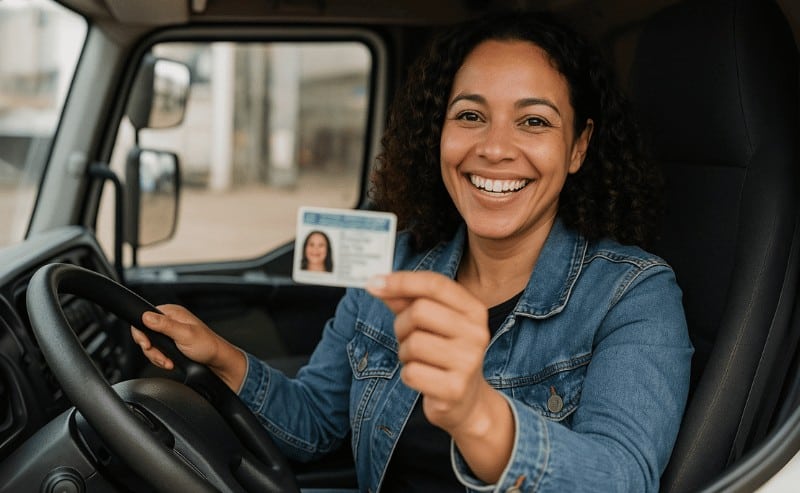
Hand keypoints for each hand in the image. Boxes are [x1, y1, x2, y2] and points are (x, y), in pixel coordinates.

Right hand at [130, 304, 245, 390]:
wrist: (217, 360)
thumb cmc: (207, 346)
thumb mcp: (184, 335)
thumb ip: (165, 325)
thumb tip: (146, 316)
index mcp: (172, 312)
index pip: (144, 317)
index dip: (142, 334)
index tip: (147, 346)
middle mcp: (170, 320)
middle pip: (145, 334)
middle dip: (152, 350)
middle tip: (162, 358)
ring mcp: (170, 332)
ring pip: (151, 345)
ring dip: (157, 357)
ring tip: (169, 362)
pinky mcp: (171, 343)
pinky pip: (157, 351)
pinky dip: (162, 359)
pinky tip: (170, 362)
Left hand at [367, 271, 513, 481]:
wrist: (467, 401)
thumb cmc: (444, 354)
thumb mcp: (432, 323)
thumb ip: (407, 301)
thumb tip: (377, 282)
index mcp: (474, 310)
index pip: (435, 284)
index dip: (401, 281)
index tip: (372, 283)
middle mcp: (477, 333)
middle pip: (419, 312)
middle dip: (401, 325)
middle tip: (407, 338)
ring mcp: (469, 362)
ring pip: (413, 343)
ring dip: (404, 353)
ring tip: (418, 360)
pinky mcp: (455, 389)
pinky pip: (411, 372)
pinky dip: (408, 375)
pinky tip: (423, 378)